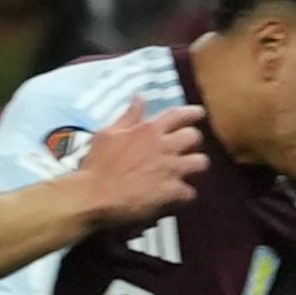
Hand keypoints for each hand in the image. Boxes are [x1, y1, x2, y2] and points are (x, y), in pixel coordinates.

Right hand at [70, 104, 205, 226]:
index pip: (177, 115)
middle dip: (194, 140)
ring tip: (189, 170)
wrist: (95, 195)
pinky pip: (190, 192)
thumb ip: (128, 116)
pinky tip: (179, 196)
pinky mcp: (171, 191)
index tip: (199, 113)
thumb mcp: (108, 133)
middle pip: (194, 137)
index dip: (192, 112)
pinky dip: (185, 194)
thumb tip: (139, 98)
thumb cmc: (97, 165)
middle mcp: (164, 146)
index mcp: (148, 130)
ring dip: (196, 165)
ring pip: (200, 162)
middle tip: (189, 146)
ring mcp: (170, 168)